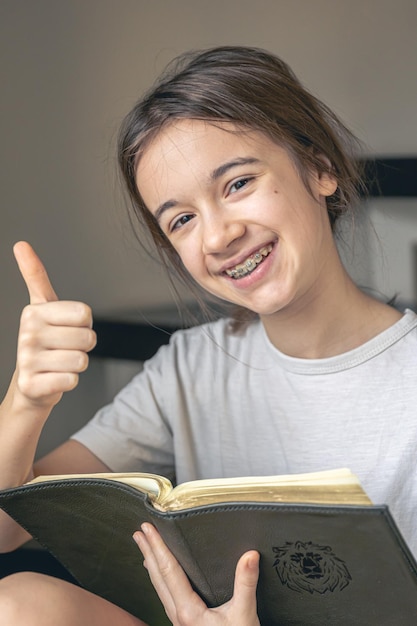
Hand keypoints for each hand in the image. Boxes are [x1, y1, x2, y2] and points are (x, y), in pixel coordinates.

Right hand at [13, 242, 95, 408]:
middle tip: (64, 349)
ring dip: (77, 365)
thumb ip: (35, 276)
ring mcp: (27, 360)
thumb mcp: (41, 307)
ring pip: (81, 360)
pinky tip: (54, 379)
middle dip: (83, 347)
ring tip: (59, 364)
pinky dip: (69, 382)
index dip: (83, 324)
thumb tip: (21, 244)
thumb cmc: (44, 343)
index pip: (84, 313)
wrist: (30, 386)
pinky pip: (71, 380)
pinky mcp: (32, 385)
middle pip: (87, 337)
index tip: (66, 328)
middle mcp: (27, 334)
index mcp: (33, 312)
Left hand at [133, 524, 259, 625]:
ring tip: (145, 550)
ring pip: (160, 589)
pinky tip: (163, 579)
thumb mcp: (244, 615)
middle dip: (148, 553)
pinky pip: (167, 598)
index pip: (168, 571)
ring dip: (152, 566)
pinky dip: (161, 581)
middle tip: (139, 532)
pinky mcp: (185, 625)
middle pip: (158, 578)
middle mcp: (178, 616)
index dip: (158, 547)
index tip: (147, 529)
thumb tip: (250, 554)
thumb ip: (246, 583)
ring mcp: (179, 623)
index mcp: (188, 611)